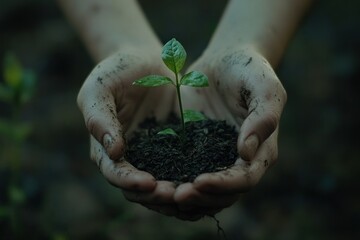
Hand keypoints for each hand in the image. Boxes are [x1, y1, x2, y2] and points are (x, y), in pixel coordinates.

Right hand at [77, 47, 177, 208]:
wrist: (145, 61)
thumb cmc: (117, 71)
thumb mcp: (101, 89)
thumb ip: (100, 118)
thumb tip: (114, 152)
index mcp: (107, 149)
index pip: (115, 173)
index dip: (129, 182)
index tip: (148, 183)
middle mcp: (130, 159)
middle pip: (140, 190)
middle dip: (156, 196)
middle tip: (176, 193)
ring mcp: (154, 157)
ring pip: (163, 188)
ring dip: (177, 195)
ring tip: (193, 192)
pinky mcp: (176, 150)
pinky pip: (184, 172)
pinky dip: (193, 182)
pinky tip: (208, 181)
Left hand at [174, 46, 286, 218]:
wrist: (225, 60)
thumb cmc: (249, 70)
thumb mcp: (264, 87)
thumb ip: (263, 118)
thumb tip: (245, 153)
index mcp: (259, 151)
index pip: (245, 179)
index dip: (224, 185)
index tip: (200, 182)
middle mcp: (237, 162)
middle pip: (223, 195)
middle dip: (200, 198)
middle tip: (176, 196)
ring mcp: (215, 158)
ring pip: (203, 192)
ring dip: (184, 199)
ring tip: (161, 194)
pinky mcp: (194, 151)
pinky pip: (183, 174)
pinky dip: (172, 183)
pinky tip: (153, 183)